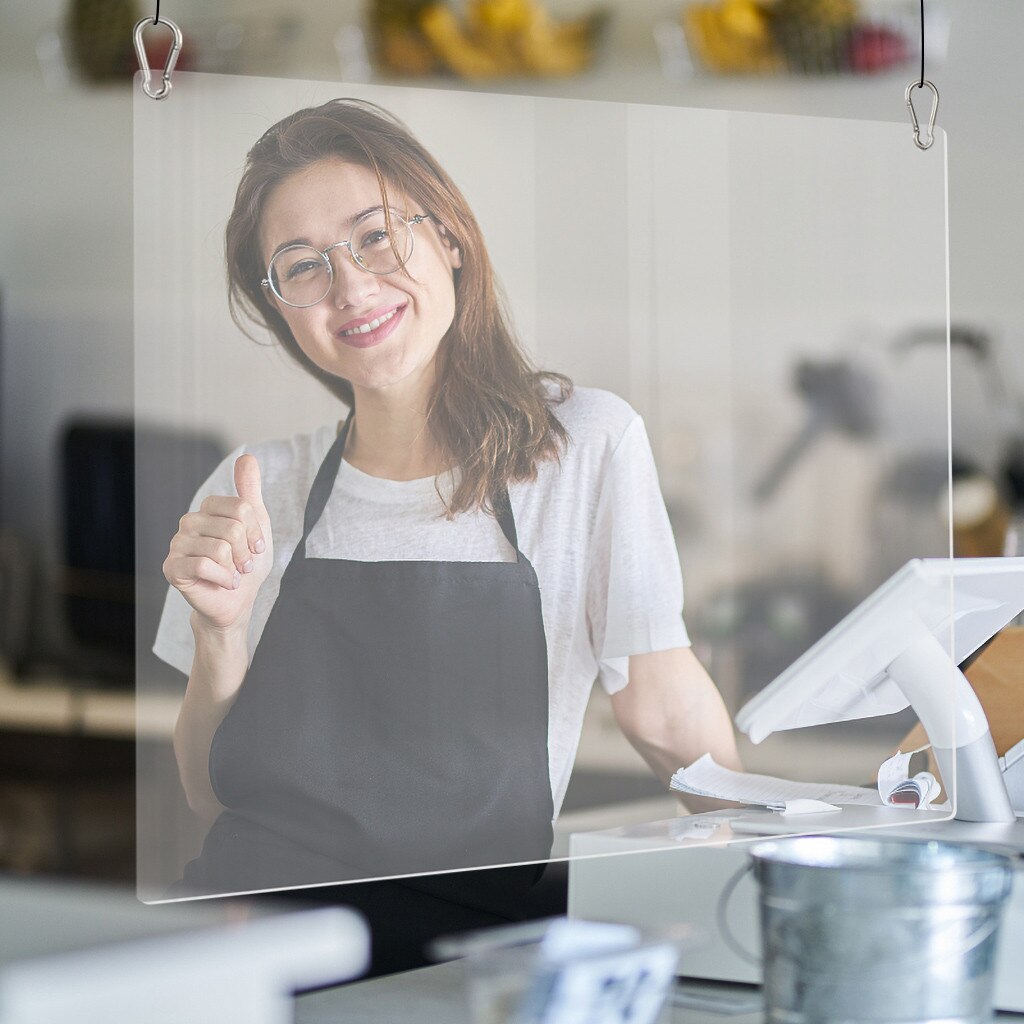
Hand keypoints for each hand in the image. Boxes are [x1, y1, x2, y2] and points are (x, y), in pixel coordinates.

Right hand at [163, 455, 273, 633]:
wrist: (236, 601)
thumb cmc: (245, 563)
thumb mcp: (256, 524)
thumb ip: (249, 492)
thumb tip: (247, 456)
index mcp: (207, 509)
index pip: (241, 508)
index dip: (255, 532)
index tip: (257, 548)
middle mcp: (189, 522)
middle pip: (232, 528)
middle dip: (246, 552)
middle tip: (244, 565)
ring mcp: (177, 544)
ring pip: (220, 548)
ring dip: (236, 568)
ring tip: (234, 575)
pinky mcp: (171, 568)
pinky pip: (205, 566)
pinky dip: (224, 579)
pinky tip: (224, 583)